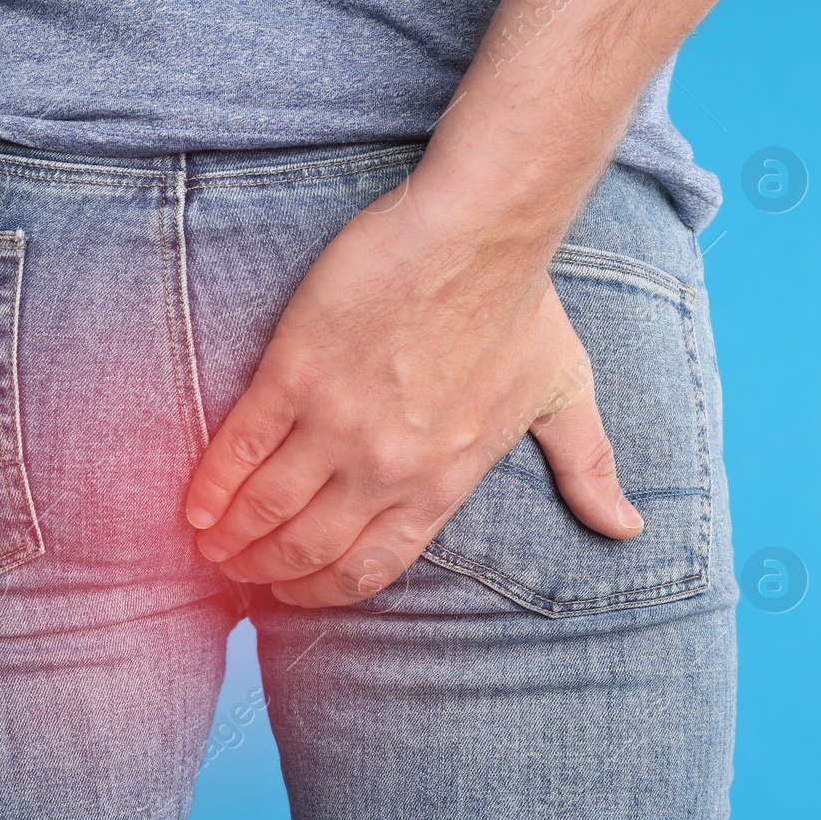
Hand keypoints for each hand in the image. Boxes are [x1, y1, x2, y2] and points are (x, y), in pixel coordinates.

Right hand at [183, 177, 643, 607]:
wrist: (479, 229)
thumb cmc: (521, 302)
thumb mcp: (563, 392)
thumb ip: (587, 467)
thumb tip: (627, 527)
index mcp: (444, 480)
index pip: (372, 565)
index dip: (324, 587)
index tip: (293, 590)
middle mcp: (387, 468)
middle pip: (310, 547)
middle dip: (266, 570)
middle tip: (237, 571)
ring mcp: (338, 424)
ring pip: (268, 507)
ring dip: (231, 537)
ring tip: (207, 545)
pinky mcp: (295, 375)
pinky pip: (241, 450)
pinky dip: (211, 487)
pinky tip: (193, 507)